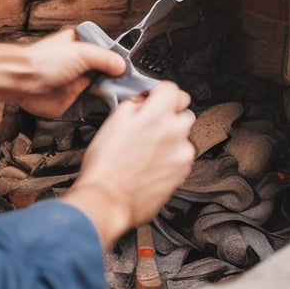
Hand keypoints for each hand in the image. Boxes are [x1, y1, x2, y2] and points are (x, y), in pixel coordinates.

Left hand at [0, 29, 125, 117]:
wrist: (22, 81)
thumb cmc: (42, 61)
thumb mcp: (82, 52)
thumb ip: (105, 58)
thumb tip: (123, 66)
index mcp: (85, 46)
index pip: (110, 53)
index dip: (121, 62)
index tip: (134, 71)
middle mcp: (83, 65)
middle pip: (110, 74)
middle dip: (120, 82)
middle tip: (132, 88)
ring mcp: (79, 84)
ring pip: (104, 91)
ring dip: (112, 96)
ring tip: (125, 99)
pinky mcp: (73, 102)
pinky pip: (92, 107)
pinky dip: (100, 109)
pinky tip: (110, 109)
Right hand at [63, 81, 195, 249]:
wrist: (108, 200)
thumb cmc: (105, 166)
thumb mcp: (112, 122)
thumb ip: (134, 104)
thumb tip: (143, 100)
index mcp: (157, 114)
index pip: (172, 88)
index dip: (159, 93)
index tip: (153, 99)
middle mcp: (175, 131)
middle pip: (183, 111)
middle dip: (169, 115)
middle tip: (149, 126)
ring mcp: (182, 154)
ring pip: (184, 136)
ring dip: (171, 137)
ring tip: (148, 149)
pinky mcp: (183, 173)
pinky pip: (182, 157)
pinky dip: (172, 157)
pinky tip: (151, 164)